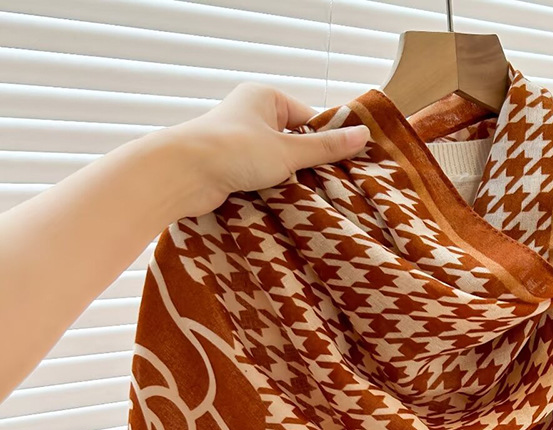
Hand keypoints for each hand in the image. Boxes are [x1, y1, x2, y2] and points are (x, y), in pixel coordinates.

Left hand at [154, 82, 370, 217]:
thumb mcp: (288, 150)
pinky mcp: (229, 166)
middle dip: (308, 164)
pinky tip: (285, 203)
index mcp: (265, 98)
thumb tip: (363, 135)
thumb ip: (326, 147)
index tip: (345, 165)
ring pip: (278, 162)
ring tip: (309, 198)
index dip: (327, 141)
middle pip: (294, 141)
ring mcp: (239, 141)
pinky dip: (272, 189)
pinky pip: (261, 177)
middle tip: (331, 186)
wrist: (182, 173)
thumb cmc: (234, 151)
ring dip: (290, 180)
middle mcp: (250, 115)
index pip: (309, 118)